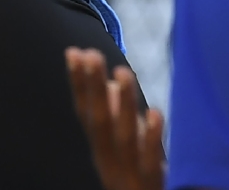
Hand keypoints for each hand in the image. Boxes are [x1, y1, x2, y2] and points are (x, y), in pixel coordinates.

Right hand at [66, 47, 165, 189]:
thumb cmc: (140, 178)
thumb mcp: (124, 148)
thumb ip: (116, 119)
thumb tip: (108, 83)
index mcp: (100, 150)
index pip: (85, 112)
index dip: (79, 83)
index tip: (74, 52)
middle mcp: (109, 162)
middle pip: (99, 122)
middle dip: (93, 87)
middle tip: (91, 54)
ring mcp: (129, 175)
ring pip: (124, 138)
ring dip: (122, 104)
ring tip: (122, 73)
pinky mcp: (152, 186)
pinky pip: (152, 162)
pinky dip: (151, 138)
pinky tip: (155, 114)